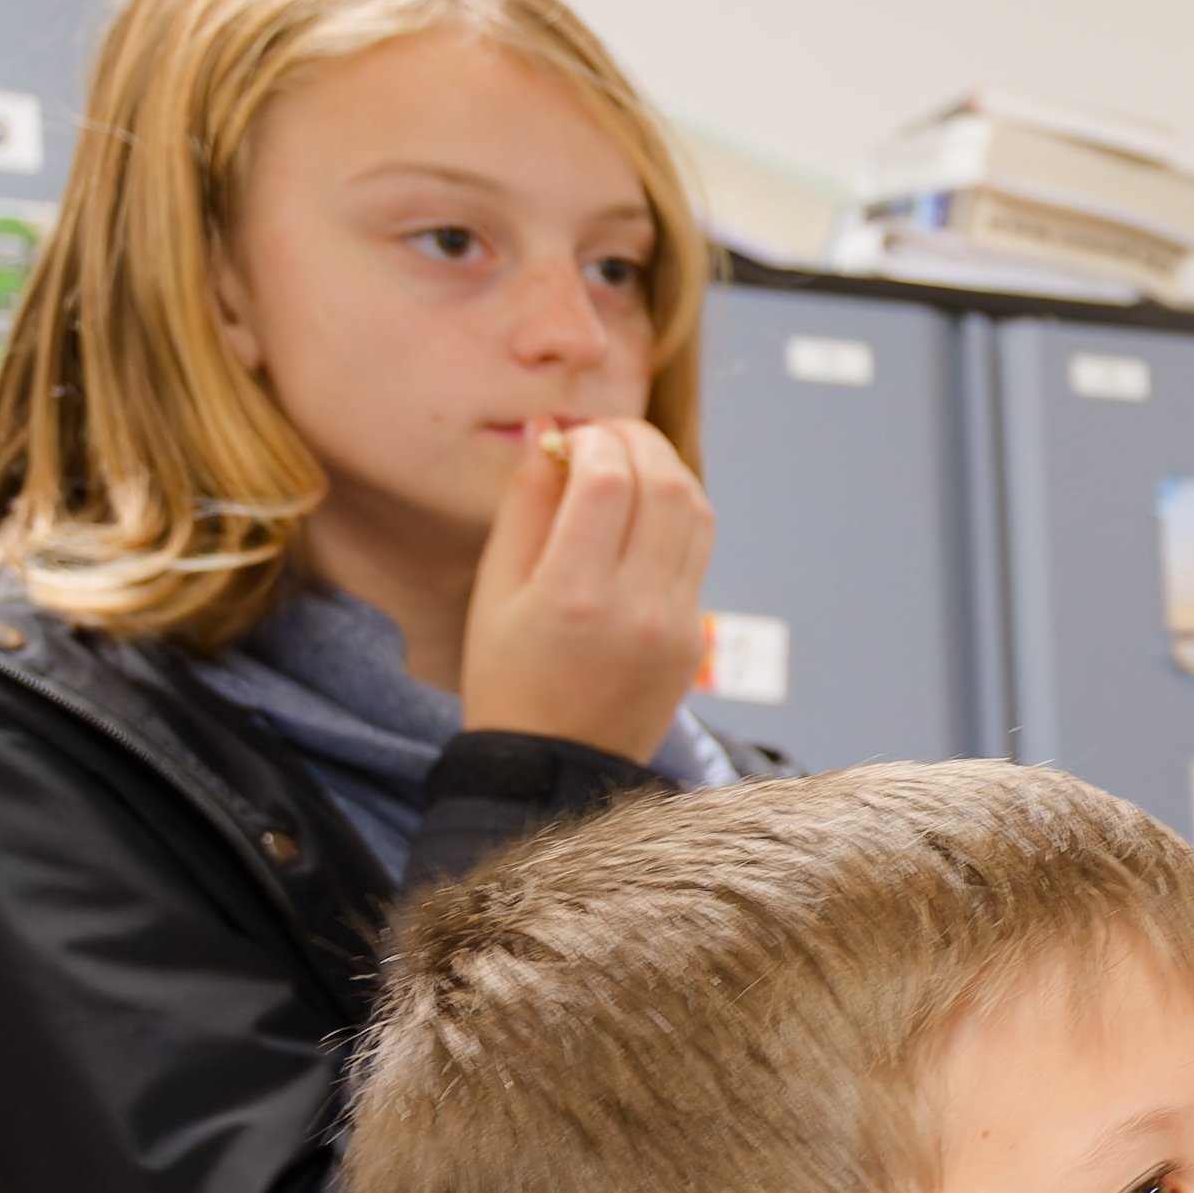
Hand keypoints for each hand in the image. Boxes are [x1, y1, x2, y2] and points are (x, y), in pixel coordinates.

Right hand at [458, 415, 717, 760]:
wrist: (556, 762)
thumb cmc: (507, 672)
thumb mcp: (495, 588)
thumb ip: (526, 505)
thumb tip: (551, 430)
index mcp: (573, 596)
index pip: (608, 482)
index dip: (595, 440)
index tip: (571, 435)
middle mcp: (636, 609)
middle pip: (667, 487)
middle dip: (638, 441)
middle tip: (605, 435)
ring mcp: (678, 625)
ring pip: (698, 514)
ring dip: (667, 471)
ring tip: (627, 462)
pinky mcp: (697, 636)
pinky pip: (699, 552)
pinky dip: (677, 514)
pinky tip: (642, 510)